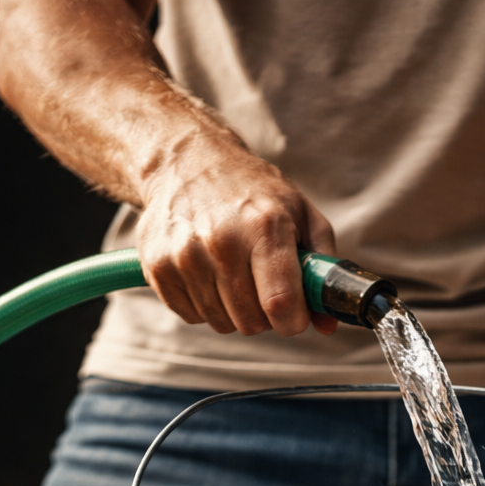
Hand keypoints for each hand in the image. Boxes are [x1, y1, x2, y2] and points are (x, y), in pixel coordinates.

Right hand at [136, 134, 338, 336]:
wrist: (187, 161)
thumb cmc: (253, 191)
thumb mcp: (301, 214)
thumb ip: (322, 268)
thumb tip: (327, 324)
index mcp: (264, 225)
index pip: (280, 304)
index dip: (293, 322)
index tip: (294, 316)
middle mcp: (221, 240)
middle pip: (251, 322)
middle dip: (264, 315)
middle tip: (262, 285)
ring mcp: (184, 255)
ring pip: (221, 323)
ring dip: (233, 309)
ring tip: (233, 273)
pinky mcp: (157, 266)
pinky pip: (192, 316)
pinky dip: (204, 304)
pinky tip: (207, 273)